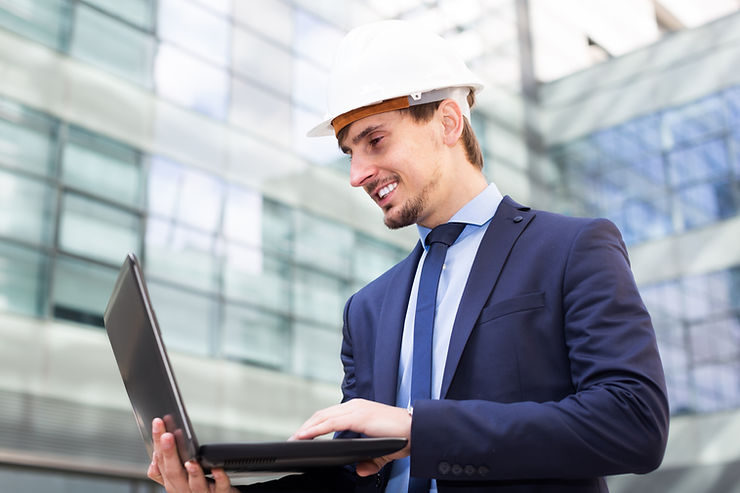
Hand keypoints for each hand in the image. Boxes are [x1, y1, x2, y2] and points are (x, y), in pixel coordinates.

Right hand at [148, 417, 238, 492]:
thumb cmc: (196, 486)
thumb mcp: (177, 479)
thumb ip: (164, 469)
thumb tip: (154, 457)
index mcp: (172, 482)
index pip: (161, 461)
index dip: (158, 443)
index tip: (158, 424)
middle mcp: (184, 489)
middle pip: (174, 473)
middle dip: (170, 454)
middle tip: (167, 436)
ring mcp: (202, 492)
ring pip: (195, 484)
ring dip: (193, 472)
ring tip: (191, 461)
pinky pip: (220, 486)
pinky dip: (219, 477)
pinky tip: (217, 469)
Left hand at [291, 399, 410, 475]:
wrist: (418, 430)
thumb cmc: (403, 437)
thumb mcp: (382, 451)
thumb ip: (371, 460)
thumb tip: (361, 470)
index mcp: (359, 410)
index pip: (330, 415)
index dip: (314, 425)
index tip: (302, 436)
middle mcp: (355, 405)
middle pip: (322, 414)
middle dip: (306, 427)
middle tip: (293, 440)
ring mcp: (356, 409)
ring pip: (323, 416)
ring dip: (307, 428)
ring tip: (295, 439)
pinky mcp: (359, 416)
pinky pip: (331, 422)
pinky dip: (316, 429)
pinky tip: (306, 436)